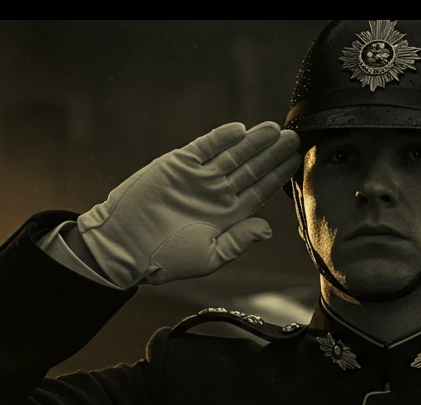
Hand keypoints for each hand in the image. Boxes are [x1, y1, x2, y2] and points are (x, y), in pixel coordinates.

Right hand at [75, 121, 301, 286]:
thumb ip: (239, 240)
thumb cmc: (166, 258)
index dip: (277, 175)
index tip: (296, 161)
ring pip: (232, 154)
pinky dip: (221, 138)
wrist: (125, 245)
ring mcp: (199, 177)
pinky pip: (205, 147)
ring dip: (253, 142)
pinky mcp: (179, 164)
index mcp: (227, 216)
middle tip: (293, 137)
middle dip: (272, 153)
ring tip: (274, 129)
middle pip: (251, 168)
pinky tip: (241, 130)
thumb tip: (267, 229)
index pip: (259, 190)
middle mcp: (216, 194)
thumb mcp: (210, 256)